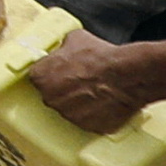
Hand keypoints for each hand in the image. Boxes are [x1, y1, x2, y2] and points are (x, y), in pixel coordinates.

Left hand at [27, 32, 161, 133]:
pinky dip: (95, 114)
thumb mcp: (75, 38)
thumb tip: (66, 47)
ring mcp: (68, 115)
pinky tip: (104, 103)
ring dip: (79, 103)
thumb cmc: (101, 58)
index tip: (61, 72)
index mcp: (40, 77)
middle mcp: (50, 99)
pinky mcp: (87, 127)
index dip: (52, 74)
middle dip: (64, 90)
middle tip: (81, 82)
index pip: (38, 77)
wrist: (126, 75)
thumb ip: (63, 47)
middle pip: (53, 96)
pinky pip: (88, 121)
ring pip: (70, 110)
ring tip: (96, 91)